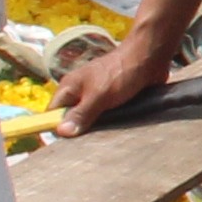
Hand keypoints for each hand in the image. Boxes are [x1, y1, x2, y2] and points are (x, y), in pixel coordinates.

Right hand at [47, 29, 175, 134]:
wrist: (149, 57)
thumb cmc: (120, 73)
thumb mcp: (99, 95)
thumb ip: (81, 113)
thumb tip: (60, 132)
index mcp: (69, 88)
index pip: (52, 113)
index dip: (55, 127)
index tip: (65, 145)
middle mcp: (79, 92)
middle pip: (71, 118)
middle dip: (78, 131)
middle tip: (88, 145)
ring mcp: (96, 96)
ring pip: (89, 119)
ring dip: (96, 128)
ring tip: (103, 140)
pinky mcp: (111, 100)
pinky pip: (105, 116)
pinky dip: (109, 123)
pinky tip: (116, 132)